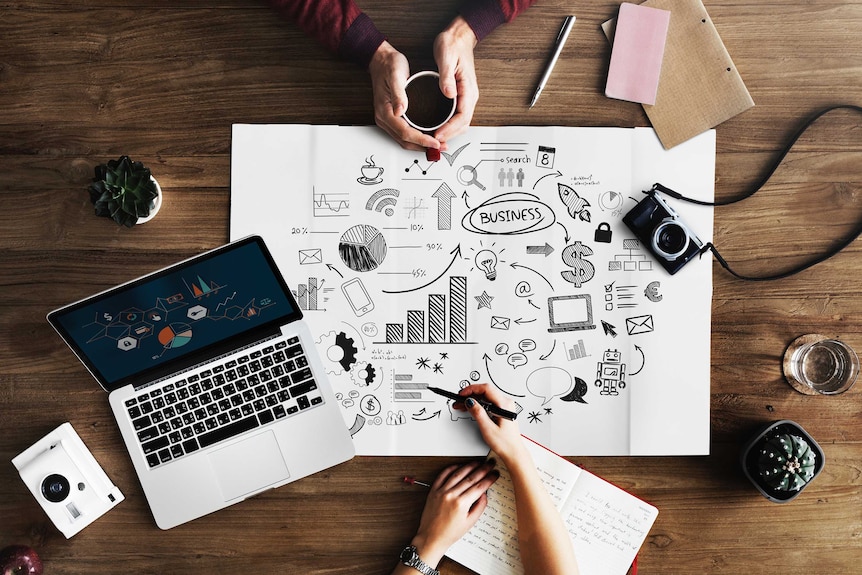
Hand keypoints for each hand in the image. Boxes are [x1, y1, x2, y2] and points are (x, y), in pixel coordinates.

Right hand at [368, 41, 440, 151]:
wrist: (380, 60)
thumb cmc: (389, 65)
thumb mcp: (395, 75)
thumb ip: (398, 94)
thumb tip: (401, 111)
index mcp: (385, 111)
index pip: (405, 132)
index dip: (421, 140)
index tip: (435, 142)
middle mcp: (384, 118)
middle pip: (404, 141)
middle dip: (423, 146)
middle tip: (441, 147)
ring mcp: (387, 119)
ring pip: (404, 140)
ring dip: (420, 145)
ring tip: (437, 145)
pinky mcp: (392, 117)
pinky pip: (404, 133)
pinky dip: (416, 138)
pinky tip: (427, 136)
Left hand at [409, 460, 498, 564]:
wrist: (431, 537)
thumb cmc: (449, 533)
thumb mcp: (470, 522)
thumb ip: (479, 506)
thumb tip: (484, 494)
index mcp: (461, 504)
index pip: (479, 486)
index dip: (489, 479)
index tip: (494, 474)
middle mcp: (451, 495)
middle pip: (470, 478)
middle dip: (483, 470)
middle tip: (490, 464)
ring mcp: (441, 491)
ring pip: (458, 473)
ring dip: (469, 466)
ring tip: (477, 463)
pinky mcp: (433, 490)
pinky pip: (443, 475)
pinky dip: (451, 468)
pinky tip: (458, 466)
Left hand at [432, 16, 478, 144]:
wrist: (459, 36)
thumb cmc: (453, 44)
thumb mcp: (446, 58)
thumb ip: (447, 77)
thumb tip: (449, 94)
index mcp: (468, 88)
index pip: (462, 116)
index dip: (450, 129)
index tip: (437, 135)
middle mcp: (470, 95)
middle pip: (463, 124)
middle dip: (449, 135)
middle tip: (433, 142)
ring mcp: (466, 96)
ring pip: (461, 122)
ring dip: (450, 133)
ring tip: (435, 139)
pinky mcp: (461, 96)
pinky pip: (457, 116)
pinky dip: (449, 126)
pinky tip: (439, 127)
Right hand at [457, 384, 526, 464]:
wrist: (513, 452)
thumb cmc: (505, 443)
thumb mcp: (488, 428)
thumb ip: (478, 413)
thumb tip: (470, 402)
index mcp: (504, 405)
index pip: (486, 389)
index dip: (471, 389)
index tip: (461, 394)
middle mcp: (506, 403)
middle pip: (485, 391)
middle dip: (470, 394)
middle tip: (459, 400)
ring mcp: (504, 406)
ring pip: (486, 397)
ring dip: (473, 399)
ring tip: (462, 405)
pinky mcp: (502, 411)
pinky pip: (489, 402)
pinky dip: (479, 404)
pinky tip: (471, 408)